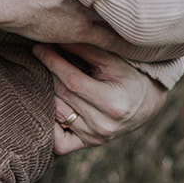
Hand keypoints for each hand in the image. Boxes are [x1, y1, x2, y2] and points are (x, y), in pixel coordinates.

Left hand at [34, 42, 166, 153]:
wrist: (146, 103)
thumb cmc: (129, 76)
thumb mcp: (113, 60)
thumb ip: (85, 50)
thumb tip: (56, 39)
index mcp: (112, 103)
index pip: (72, 81)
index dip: (53, 62)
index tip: (39, 48)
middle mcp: (103, 125)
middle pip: (62, 96)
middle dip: (47, 73)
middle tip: (37, 56)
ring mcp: (95, 138)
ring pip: (56, 113)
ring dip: (46, 93)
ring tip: (42, 75)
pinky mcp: (88, 144)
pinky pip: (59, 142)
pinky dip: (49, 127)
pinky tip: (46, 108)